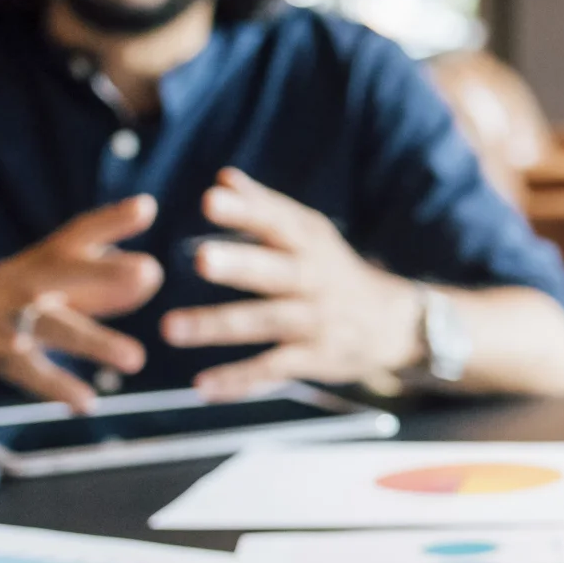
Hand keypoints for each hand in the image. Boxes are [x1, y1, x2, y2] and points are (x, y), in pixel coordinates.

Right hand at [0, 197, 161, 409]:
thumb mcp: (47, 291)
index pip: (77, 234)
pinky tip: (85, 403)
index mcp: (37, 262)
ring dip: (95, 342)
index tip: (147, 208)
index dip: (110, 221)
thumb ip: (98, 284)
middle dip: (104, 271)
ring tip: (136, 360)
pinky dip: (55, 386)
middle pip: (62, 270)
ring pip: (50, 325)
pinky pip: (25, 369)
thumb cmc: (1, 310)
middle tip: (149, 271)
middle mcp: (18, 280)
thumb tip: (152, 276)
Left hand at [162, 168, 423, 399]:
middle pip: (274, 271)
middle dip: (238, 265)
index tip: (210, 199)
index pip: (277, 221)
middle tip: (201, 259)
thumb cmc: (334, 270)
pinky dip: (238, 380)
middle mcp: (314, 278)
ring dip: (218, 325)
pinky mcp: (315, 358)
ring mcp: (315, 320)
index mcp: (309, 242)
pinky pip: (273, 369)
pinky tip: (200, 385)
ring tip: (170, 327)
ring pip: (264, 322)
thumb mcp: (310, 234)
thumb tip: (223, 177)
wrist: (393, 322)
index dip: (246, 211)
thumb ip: (266, 206)